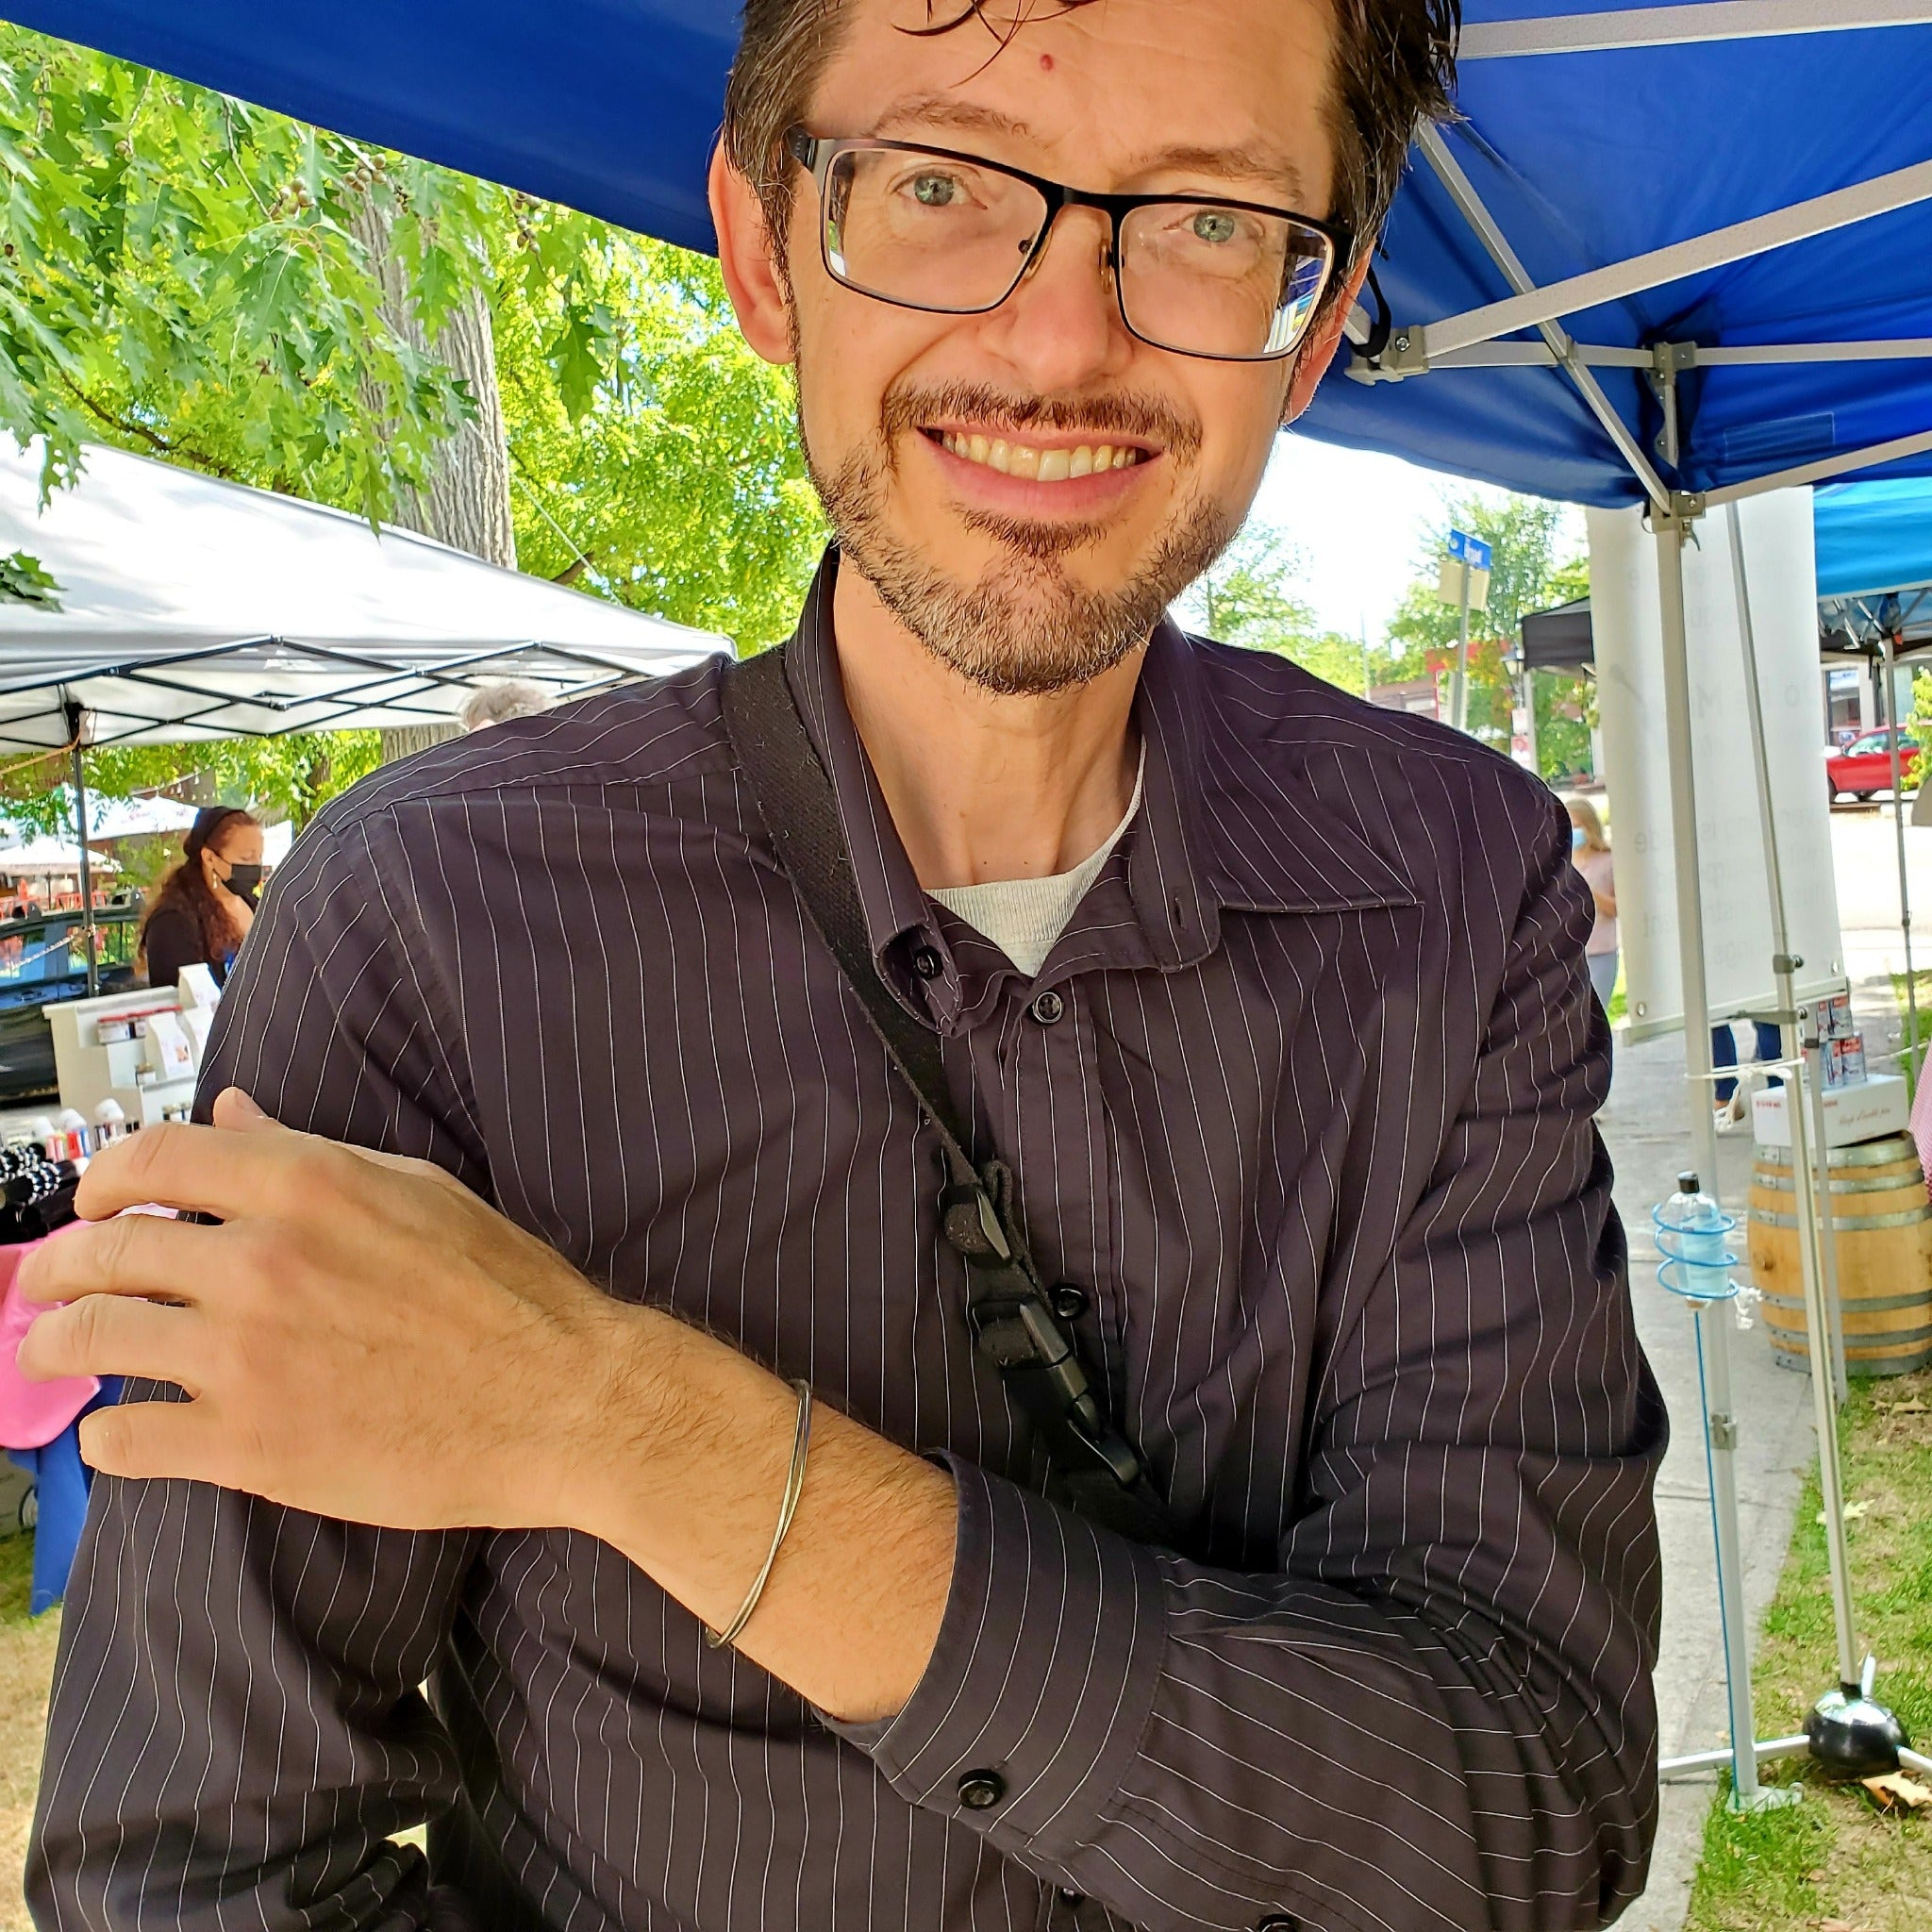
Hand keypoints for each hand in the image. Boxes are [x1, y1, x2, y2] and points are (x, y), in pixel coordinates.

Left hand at [16, 1089, 634, 1528]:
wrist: (561, 1399)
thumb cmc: (507, 1292)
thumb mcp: (418, 1191)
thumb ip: (311, 1153)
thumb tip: (233, 1115)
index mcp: (306, 1186)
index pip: (152, 1158)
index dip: (101, 1178)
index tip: (92, 1202)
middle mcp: (261, 1261)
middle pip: (105, 1249)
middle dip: (57, 1264)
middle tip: (47, 1283)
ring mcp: (248, 1357)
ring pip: (94, 1338)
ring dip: (54, 1343)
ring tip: (50, 1351)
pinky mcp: (251, 1446)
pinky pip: (129, 1438)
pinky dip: (107, 1435)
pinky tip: (118, 1432)